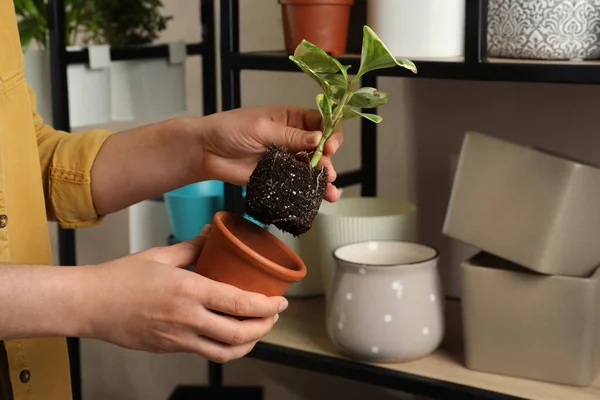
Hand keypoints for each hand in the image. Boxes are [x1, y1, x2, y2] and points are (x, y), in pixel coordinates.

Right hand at [81, 226, 286, 362]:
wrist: (89, 305)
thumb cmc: (120, 278)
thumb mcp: (161, 255)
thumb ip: (193, 247)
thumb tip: (212, 234)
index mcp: (188, 290)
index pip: (239, 303)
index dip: (266, 306)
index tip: (280, 301)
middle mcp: (186, 318)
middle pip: (238, 335)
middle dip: (264, 327)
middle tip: (274, 316)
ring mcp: (177, 338)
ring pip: (225, 352)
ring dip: (248, 344)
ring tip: (257, 329)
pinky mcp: (169, 349)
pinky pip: (205, 353)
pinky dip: (225, 347)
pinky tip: (229, 334)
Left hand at [194, 104, 342, 201]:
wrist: (206, 152)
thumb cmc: (229, 130)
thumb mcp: (261, 128)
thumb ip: (289, 136)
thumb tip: (318, 139)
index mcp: (290, 118)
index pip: (320, 122)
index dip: (330, 133)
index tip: (329, 146)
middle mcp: (292, 137)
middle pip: (320, 147)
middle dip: (327, 160)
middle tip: (326, 171)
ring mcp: (286, 158)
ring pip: (312, 168)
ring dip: (323, 178)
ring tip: (329, 191)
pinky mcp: (278, 176)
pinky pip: (298, 183)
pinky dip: (309, 190)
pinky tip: (320, 197)